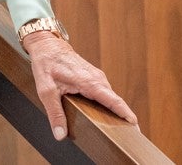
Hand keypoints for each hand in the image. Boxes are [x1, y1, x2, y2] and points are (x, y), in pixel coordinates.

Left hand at [23, 32, 137, 139]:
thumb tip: (60, 134)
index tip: (135, 126)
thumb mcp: (46, 90)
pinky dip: (110, 105)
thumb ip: (54, 113)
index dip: (125, 113)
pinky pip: (105, 93)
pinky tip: (108, 117)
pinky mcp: (94, 78)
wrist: (47, 44)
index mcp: (89, 82)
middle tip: (131, 137)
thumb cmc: (46, 63)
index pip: (113, 100)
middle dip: (124, 118)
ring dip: (117, 112)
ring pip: (111, 97)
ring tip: (122, 131)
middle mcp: (97, 79)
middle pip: (116, 101)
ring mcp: (97, 77)